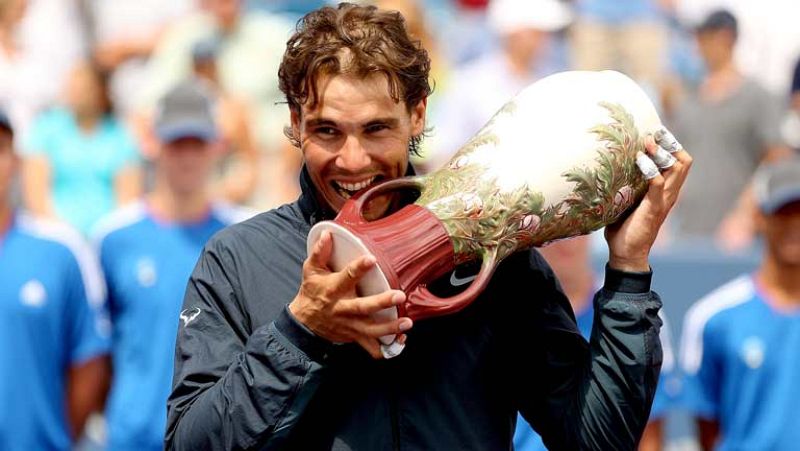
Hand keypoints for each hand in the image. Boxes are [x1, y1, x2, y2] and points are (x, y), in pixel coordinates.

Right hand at [289, 230, 412, 358]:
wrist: (303, 322)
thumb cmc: (311, 291)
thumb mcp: (311, 270)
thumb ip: (320, 252)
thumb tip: (327, 233)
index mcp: (333, 289)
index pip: (346, 277)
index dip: (359, 268)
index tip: (371, 259)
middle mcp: (342, 308)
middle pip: (363, 307)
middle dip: (382, 302)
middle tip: (400, 296)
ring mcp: (349, 325)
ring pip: (371, 330)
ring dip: (390, 328)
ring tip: (407, 323)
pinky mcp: (354, 336)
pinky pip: (370, 346)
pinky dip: (385, 347)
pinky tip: (400, 340)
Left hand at [605, 133, 691, 270]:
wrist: (626, 253)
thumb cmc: (624, 227)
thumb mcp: (626, 200)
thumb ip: (625, 185)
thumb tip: (607, 166)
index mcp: (665, 191)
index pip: (680, 162)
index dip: (671, 145)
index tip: (655, 132)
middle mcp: (670, 193)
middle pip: (683, 161)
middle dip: (669, 143)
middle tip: (653, 132)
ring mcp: (664, 200)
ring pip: (677, 168)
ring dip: (661, 153)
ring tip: (646, 142)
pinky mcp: (654, 208)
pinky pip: (658, 184)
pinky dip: (650, 169)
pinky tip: (638, 160)